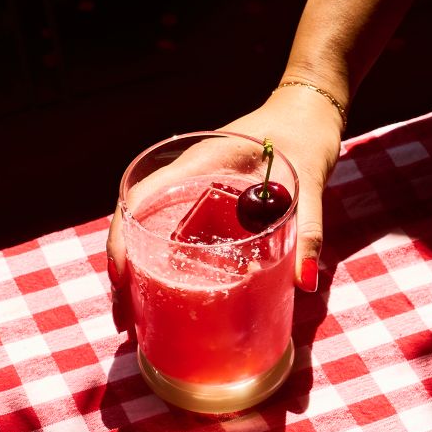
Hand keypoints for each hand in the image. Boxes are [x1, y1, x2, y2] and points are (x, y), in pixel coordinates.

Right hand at [106, 85, 342, 329]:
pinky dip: (161, 265)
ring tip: (135, 318)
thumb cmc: (306, 137)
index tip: (121, 280)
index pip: (144, 199)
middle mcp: (185, 177)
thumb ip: (309, 230)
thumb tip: (304, 281)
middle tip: (123, 319)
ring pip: (148, 231)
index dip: (123, 240)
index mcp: (200, 162)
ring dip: (137, 272)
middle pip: (136, 223)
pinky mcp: (202, 205)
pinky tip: (165, 297)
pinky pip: (171, 235)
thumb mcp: (310, 183)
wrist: (308, 112)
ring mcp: (191, 191)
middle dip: (123, 271)